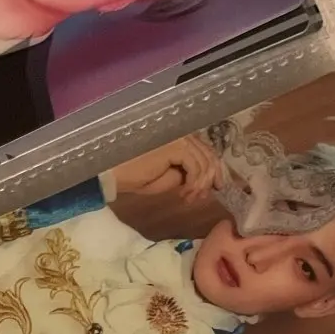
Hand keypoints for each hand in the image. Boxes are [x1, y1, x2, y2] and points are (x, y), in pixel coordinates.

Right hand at [110, 134, 224, 204]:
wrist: (118, 174)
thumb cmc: (138, 177)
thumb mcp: (170, 177)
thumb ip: (188, 173)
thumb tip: (206, 179)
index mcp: (183, 139)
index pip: (207, 152)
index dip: (215, 170)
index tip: (216, 189)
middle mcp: (184, 134)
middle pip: (210, 156)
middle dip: (209, 180)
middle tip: (199, 199)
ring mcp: (180, 138)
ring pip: (205, 164)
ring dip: (200, 186)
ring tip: (188, 198)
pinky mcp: (176, 146)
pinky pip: (196, 167)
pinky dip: (194, 183)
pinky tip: (184, 193)